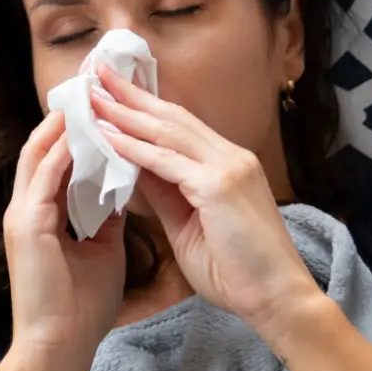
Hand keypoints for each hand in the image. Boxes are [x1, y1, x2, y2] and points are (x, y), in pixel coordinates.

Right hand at [3, 109, 127, 370]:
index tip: (102, 104)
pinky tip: (87, 132)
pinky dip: (65, 152)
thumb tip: (122, 191)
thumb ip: (105, 219)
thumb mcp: (102, 252)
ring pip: (38, 154)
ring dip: (63, 124)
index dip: (77, 129)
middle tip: (94, 84)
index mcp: (41, 214)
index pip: (56, 159)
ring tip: (89, 94)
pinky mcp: (26, 227)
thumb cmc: (81, 308)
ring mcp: (21, 215)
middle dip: (67, 115)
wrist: (61, 347)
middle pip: (42, 146)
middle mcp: (26, 208)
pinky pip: (44, 177)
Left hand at [90, 65, 325, 335]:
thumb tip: (134, 170)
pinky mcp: (220, 186)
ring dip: (126, 112)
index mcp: (228, 164)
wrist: (278, 299)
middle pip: (172, 117)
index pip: (179, 126)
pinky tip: (107, 135)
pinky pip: (166, 161)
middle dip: (131, 94)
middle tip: (95, 71)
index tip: (110, 92)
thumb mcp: (189, 225)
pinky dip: (134, 147)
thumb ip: (165, 194)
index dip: (144, 107)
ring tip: (93, 94)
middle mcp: (231, 157)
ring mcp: (228, 168)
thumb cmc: (238, 271)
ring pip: (168, 131)